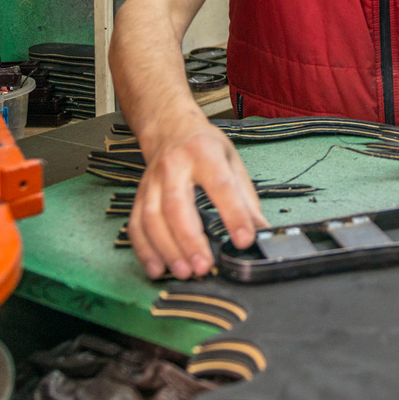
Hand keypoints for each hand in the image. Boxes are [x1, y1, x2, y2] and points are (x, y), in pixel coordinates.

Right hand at [128, 118, 267, 279]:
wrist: (169, 128)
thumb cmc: (205, 146)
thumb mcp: (232, 161)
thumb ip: (246, 198)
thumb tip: (262, 230)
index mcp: (204, 153)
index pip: (220, 185)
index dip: (234, 214)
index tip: (244, 240)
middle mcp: (174, 166)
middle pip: (177, 206)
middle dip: (190, 240)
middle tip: (205, 266)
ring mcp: (152, 181)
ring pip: (152, 218)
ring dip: (167, 249)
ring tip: (185, 272)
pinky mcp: (140, 195)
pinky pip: (136, 225)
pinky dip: (144, 250)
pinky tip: (157, 269)